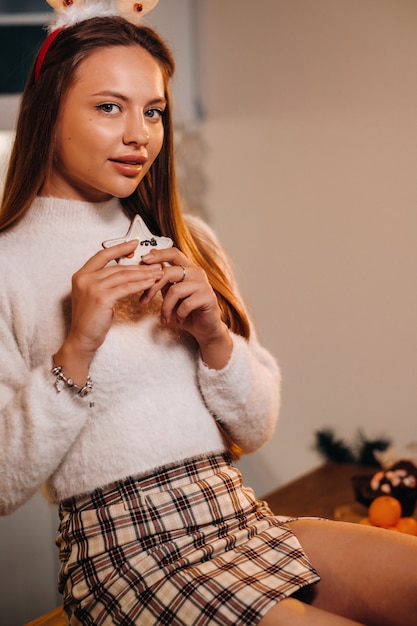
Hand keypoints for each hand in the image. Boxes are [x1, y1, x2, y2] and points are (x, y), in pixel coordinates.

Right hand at [54, 240, 162, 382]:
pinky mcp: (102, 298)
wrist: (82, 339)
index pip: (102, 255)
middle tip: (155, 264)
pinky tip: (150, 283)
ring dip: (143, 274)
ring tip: (157, 273)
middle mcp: (85, 278)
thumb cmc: (90, 320)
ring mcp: (92, 287)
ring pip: (123, 276)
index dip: (119, 248)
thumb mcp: (93, 296)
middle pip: (117, 267)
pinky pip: (126, 288)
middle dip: (138, 265)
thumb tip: (124, 273)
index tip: (134, 243)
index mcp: (81, 275)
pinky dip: (140, 284)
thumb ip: (103, 282)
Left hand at [141, 248, 232, 367]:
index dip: (158, 254)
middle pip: (170, 272)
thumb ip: (163, 282)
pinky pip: (185, 305)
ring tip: (165, 318)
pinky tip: (179, 320)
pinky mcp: (208, 297)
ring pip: (175, 290)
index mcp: (188, 268)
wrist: (205, 328)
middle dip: (153, 287)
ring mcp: (203, 284)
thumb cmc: (187, 311)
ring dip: (165, 308)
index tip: (144, 259)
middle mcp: (197, 272)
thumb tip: (146, 271)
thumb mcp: (171, 295)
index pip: (173, 253)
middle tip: (144, 300)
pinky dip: (178, 315)